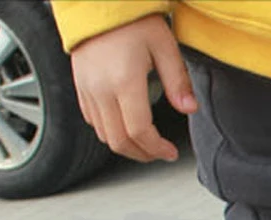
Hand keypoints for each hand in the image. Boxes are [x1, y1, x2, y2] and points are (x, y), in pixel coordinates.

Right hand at [70, 14, 197, 162]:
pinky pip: (92, 121)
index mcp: (124, 81)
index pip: (139, 131)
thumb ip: (178, 80)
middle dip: (143, 154)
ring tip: (146, 144)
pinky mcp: (80, 87)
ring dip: (127, 146)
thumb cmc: (130, 19)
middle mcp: (101, 89)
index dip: (157, 149)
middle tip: (159, 153)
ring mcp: (87, 89)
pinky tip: (126, 128)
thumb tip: (189, 108)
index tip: (170, 152)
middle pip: (120, 141)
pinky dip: (110, 132)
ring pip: (104, 135)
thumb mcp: (163, 45)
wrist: (96, 0)